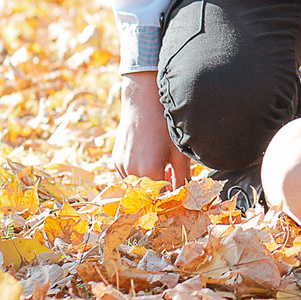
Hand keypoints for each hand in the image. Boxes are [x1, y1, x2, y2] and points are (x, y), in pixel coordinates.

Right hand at [113, 72, 189, 186]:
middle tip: (172, 176)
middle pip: (148, 194)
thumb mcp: (179, 151)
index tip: (178, 190)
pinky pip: (127, 175)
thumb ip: (183, 177)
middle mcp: (132, 172)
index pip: (162, 197)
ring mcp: (121, 166)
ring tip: (162, 165)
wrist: (143, 102)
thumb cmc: (165, 124)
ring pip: (137, 186)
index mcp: (150, 172)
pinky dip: (139, 173)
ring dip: (149, 182)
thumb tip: (185, 193)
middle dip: (161, 189)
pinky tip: (150, 159)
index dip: (171, 195)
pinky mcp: (116, 159)